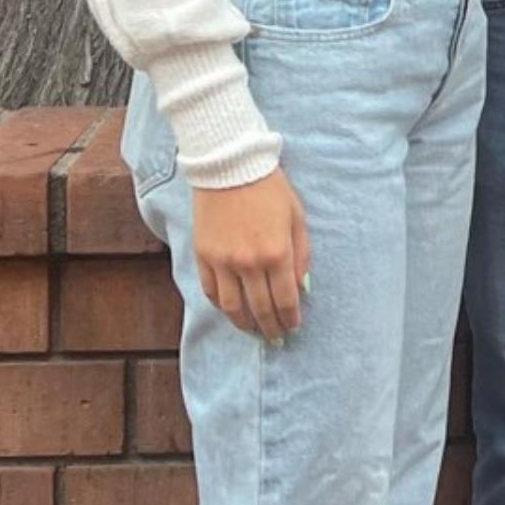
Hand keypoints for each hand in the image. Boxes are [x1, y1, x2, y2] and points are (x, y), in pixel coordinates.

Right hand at [191, 168, 310, 343]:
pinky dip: (222, 306)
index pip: (284, 299)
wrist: (231, 167)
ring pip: (232, 308)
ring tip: (254, 330)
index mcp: (276, 252)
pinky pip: (211, 291)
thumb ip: (301, 253)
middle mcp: (249, 263)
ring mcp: (223, 262)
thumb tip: (301, 286)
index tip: (293, 327)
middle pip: (259, 308)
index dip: (290, 317)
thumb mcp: (296, 216)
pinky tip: (232, 310)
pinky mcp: (203, 257)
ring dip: (244, 324)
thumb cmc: (270, 188)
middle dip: (270, 327)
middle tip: (276, 337)